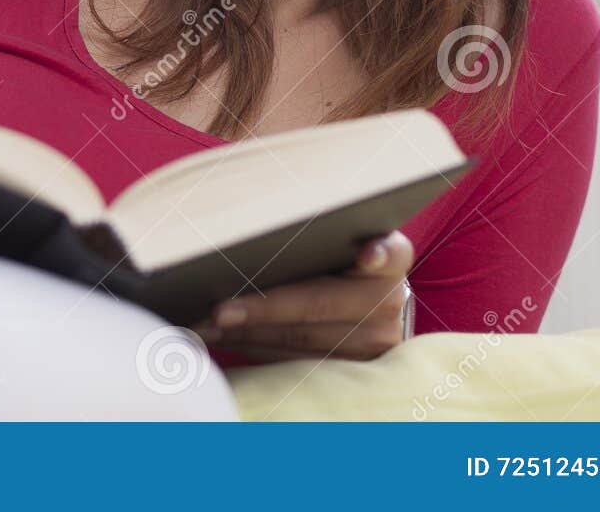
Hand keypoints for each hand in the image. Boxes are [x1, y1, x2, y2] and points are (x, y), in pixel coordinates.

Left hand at [193, 231, 413, 361]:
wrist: (366, 299)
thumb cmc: (336, 255)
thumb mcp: (337, 236)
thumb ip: (315, 231)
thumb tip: (251, 229)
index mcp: (392, 256)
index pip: (389, 252)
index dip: (378, 254)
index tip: (366, 254)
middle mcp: (390, 300)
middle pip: (320, 303)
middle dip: (263, 309)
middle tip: (218, 311)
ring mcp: (377, 341)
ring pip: (302, 341)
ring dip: (249, 334)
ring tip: (206, 325)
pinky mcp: (354, 370)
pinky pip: (295, 361)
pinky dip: (255, 349)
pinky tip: (224, 339)